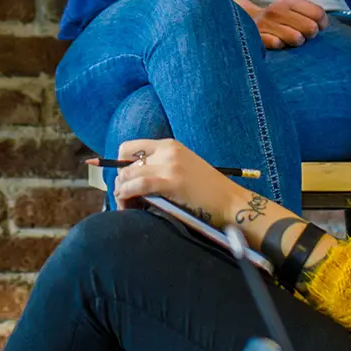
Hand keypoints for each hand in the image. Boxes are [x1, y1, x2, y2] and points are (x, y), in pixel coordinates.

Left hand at [110, 139, 250, 221]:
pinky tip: (127, 202)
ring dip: (121, 191)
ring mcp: (169, 165)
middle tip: (123, 198)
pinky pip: (137, 185)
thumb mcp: (182, 169)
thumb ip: (160, 168)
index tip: (123, 181)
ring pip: (128, 174)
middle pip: (125, 163)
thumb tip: (130, 179)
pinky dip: (126, 193)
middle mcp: (167, 150)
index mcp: (169, 145)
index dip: (119, 165)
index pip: (129, 148)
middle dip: (119, 182)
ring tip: (125, 205)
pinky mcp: (171, 181)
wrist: (231, 202)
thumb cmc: (208, 191)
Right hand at [201, 0, 325, 49]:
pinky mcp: (258, 36)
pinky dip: (280, 45)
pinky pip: (278, 44)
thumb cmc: (278, 17)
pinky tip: (277, 41)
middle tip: (303, 33)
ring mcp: (266, 23)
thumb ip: (310, 13)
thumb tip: (322, 24)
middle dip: (310, 34)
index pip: (318, 13)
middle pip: (311, 28)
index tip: (317, 26)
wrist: (247, 20)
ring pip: (297, 38)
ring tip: (290, 38)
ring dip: (296, 41)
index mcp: (289, 0)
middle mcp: (277, 10)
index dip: (322, 23)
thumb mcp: (292, 7)